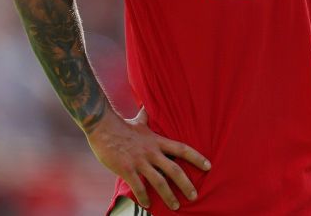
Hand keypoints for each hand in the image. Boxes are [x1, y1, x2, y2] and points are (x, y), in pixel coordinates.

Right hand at [85, 107, 210, 210]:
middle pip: (174, 169)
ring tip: (175, 206)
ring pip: (159, 182)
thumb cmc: (121, 125)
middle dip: (186, 184)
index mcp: (157, 141)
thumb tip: (147, 106)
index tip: (208, 166)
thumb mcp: (138, 120)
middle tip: (195, 196)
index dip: (196, 157)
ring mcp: (139, 161)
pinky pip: (138, 187)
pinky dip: (144, 197)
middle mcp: (152, 152)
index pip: (182, 149)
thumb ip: (146, 117)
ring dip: (169, 196)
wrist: (102, 126)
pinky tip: (148, 205)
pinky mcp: (127, 169)